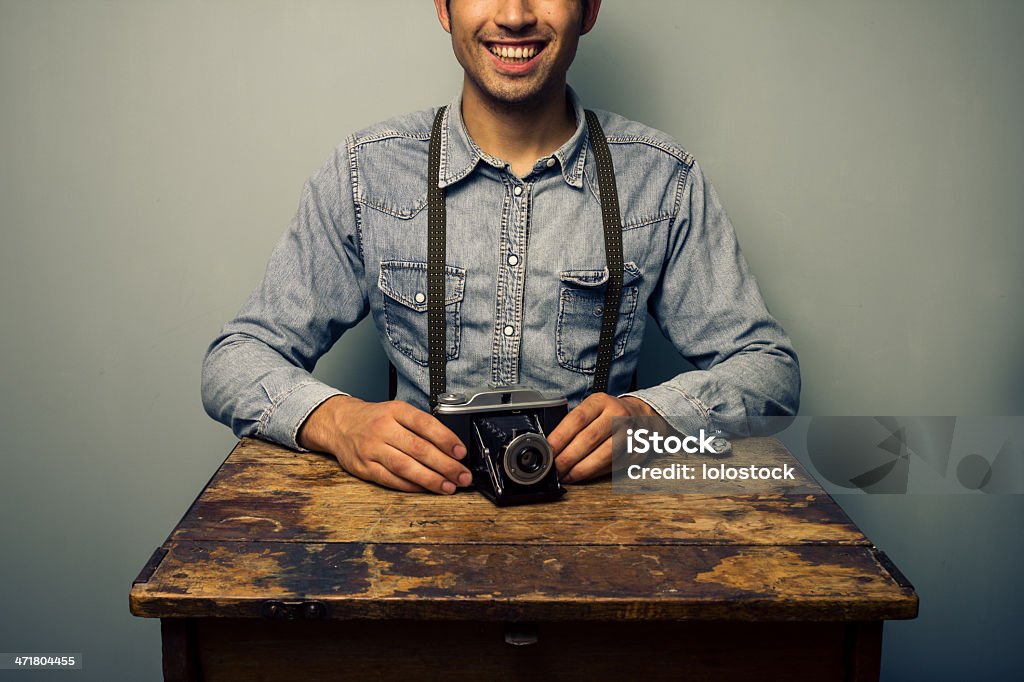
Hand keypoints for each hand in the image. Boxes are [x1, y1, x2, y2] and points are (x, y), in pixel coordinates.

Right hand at [297, 395, 471, 494]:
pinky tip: (426, 489)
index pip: (425, 424)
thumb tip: (451, 448)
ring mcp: (372, 449)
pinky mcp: (364, 468)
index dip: (446, 439)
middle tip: (462, 475)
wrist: (340, 423)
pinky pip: (391, 480)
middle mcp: (383, 429)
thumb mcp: (397, 411)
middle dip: (445, 465)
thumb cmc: (375, 419)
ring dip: (430, 480)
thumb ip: (420, 426)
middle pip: (418, 449)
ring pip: (405, 467)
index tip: (461, 452)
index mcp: (395, 411)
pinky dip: (411, 486)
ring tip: (448, 487)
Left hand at [547, 393, 657, 483]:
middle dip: (568, 458)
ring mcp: (630, 432)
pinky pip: (613, 465)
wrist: (639, 415)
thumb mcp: (591, 408)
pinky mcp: (637, 450)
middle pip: (589, 438)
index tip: (548, 450)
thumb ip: (573, 423)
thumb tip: (550, 446)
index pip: (577, 419)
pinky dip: (595, 473)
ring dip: (582, 469)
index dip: (560, 437)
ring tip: (567, 475)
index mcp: (601, 401)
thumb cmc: (607, 414)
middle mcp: (617, 414)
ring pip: (604, 455)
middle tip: (555, 468)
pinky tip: (583, 475)